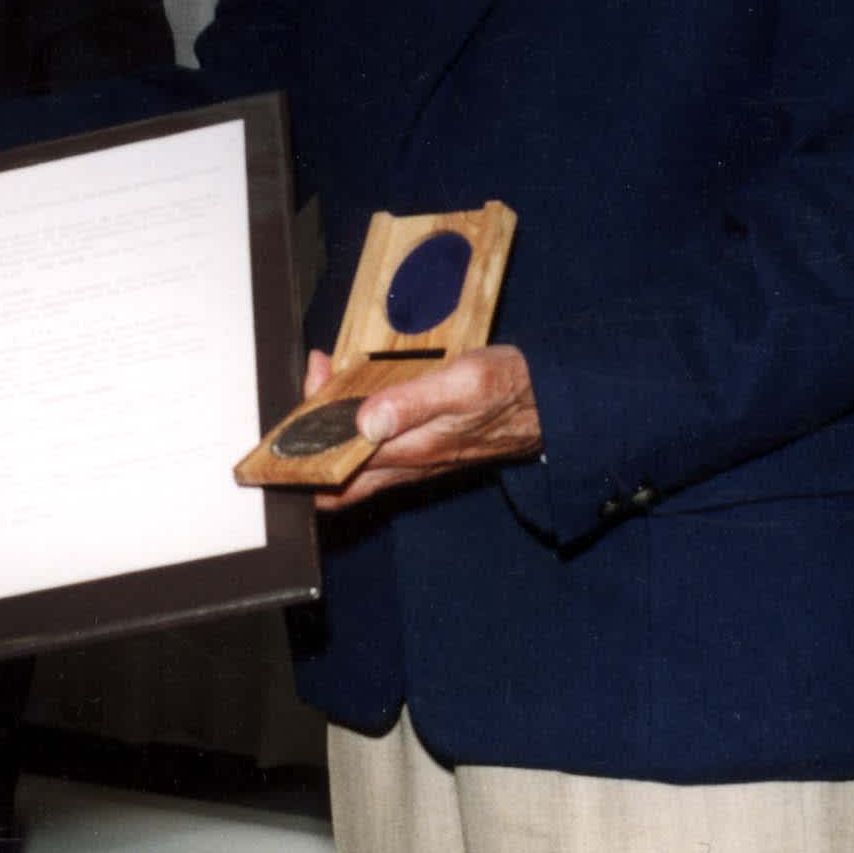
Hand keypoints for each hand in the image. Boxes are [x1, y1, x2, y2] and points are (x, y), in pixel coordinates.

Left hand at [308, 343, 542, 510]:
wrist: (550, 406)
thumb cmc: (508, 390)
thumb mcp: (461, 385)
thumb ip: (411, 403)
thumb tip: (362, 423)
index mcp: (408, 454)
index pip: (332, 473)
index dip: (303, 447)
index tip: (307, 392)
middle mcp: (405, 466)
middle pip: (333, 478)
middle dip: (308, 439)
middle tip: (312, 385)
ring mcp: (414, 462)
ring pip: (352, 464)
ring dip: (331, 426)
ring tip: (329, 375)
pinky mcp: (424, 450)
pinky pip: (375, 450)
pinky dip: (355, 422)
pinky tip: (358, 389)